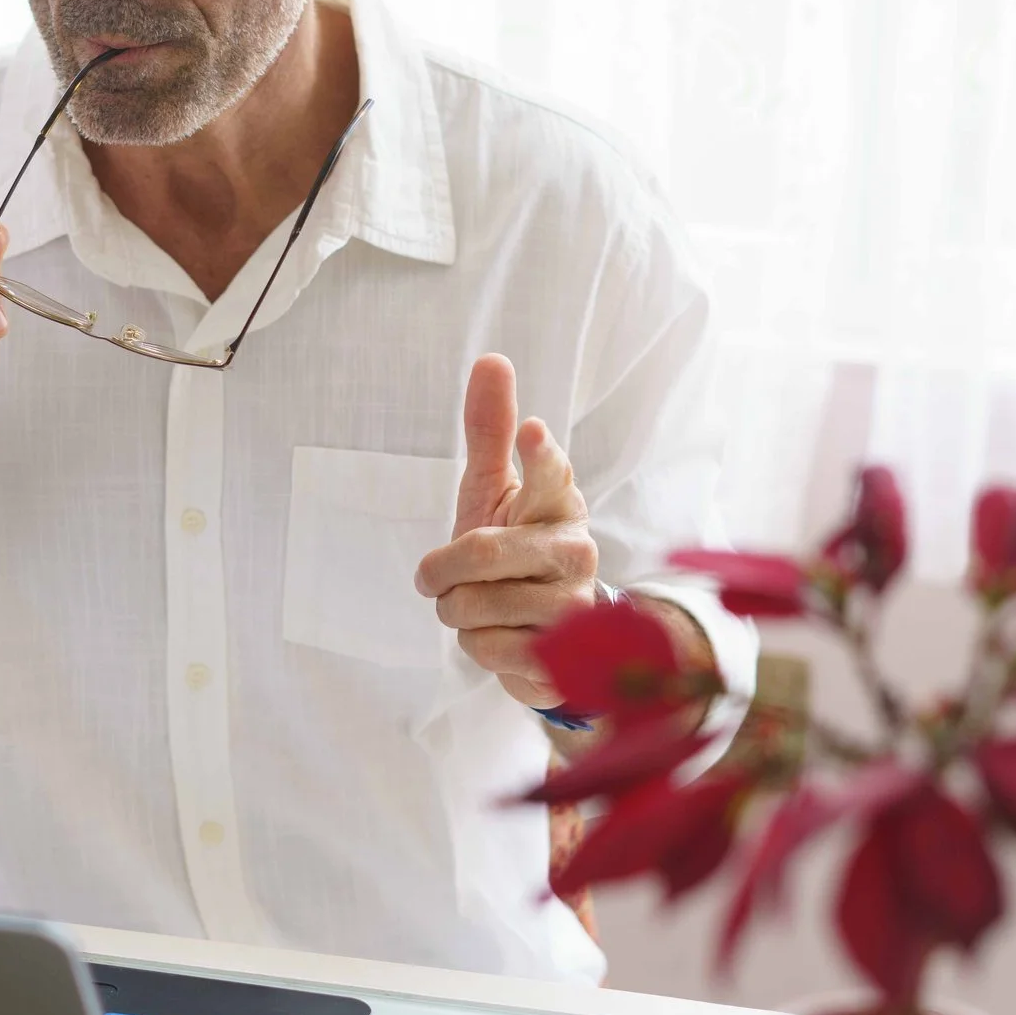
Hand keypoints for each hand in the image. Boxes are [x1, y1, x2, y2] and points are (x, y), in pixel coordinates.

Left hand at [416, 354, 596, 707]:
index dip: (539, 454)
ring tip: (483, 608)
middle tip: (440, 577)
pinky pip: (487, 648)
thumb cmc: (513, 549)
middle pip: (480, 551)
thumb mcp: (495, 492)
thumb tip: (491, 359)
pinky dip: (477, 647)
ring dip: (457, 613)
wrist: (546, 636)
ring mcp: (574, 604)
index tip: (531, 430)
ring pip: (473, 606)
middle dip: (441, 571)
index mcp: (558, 502)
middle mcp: (575, 548)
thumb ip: (491, 431)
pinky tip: (503, 639)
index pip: (550, 473)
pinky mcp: (564, 656)